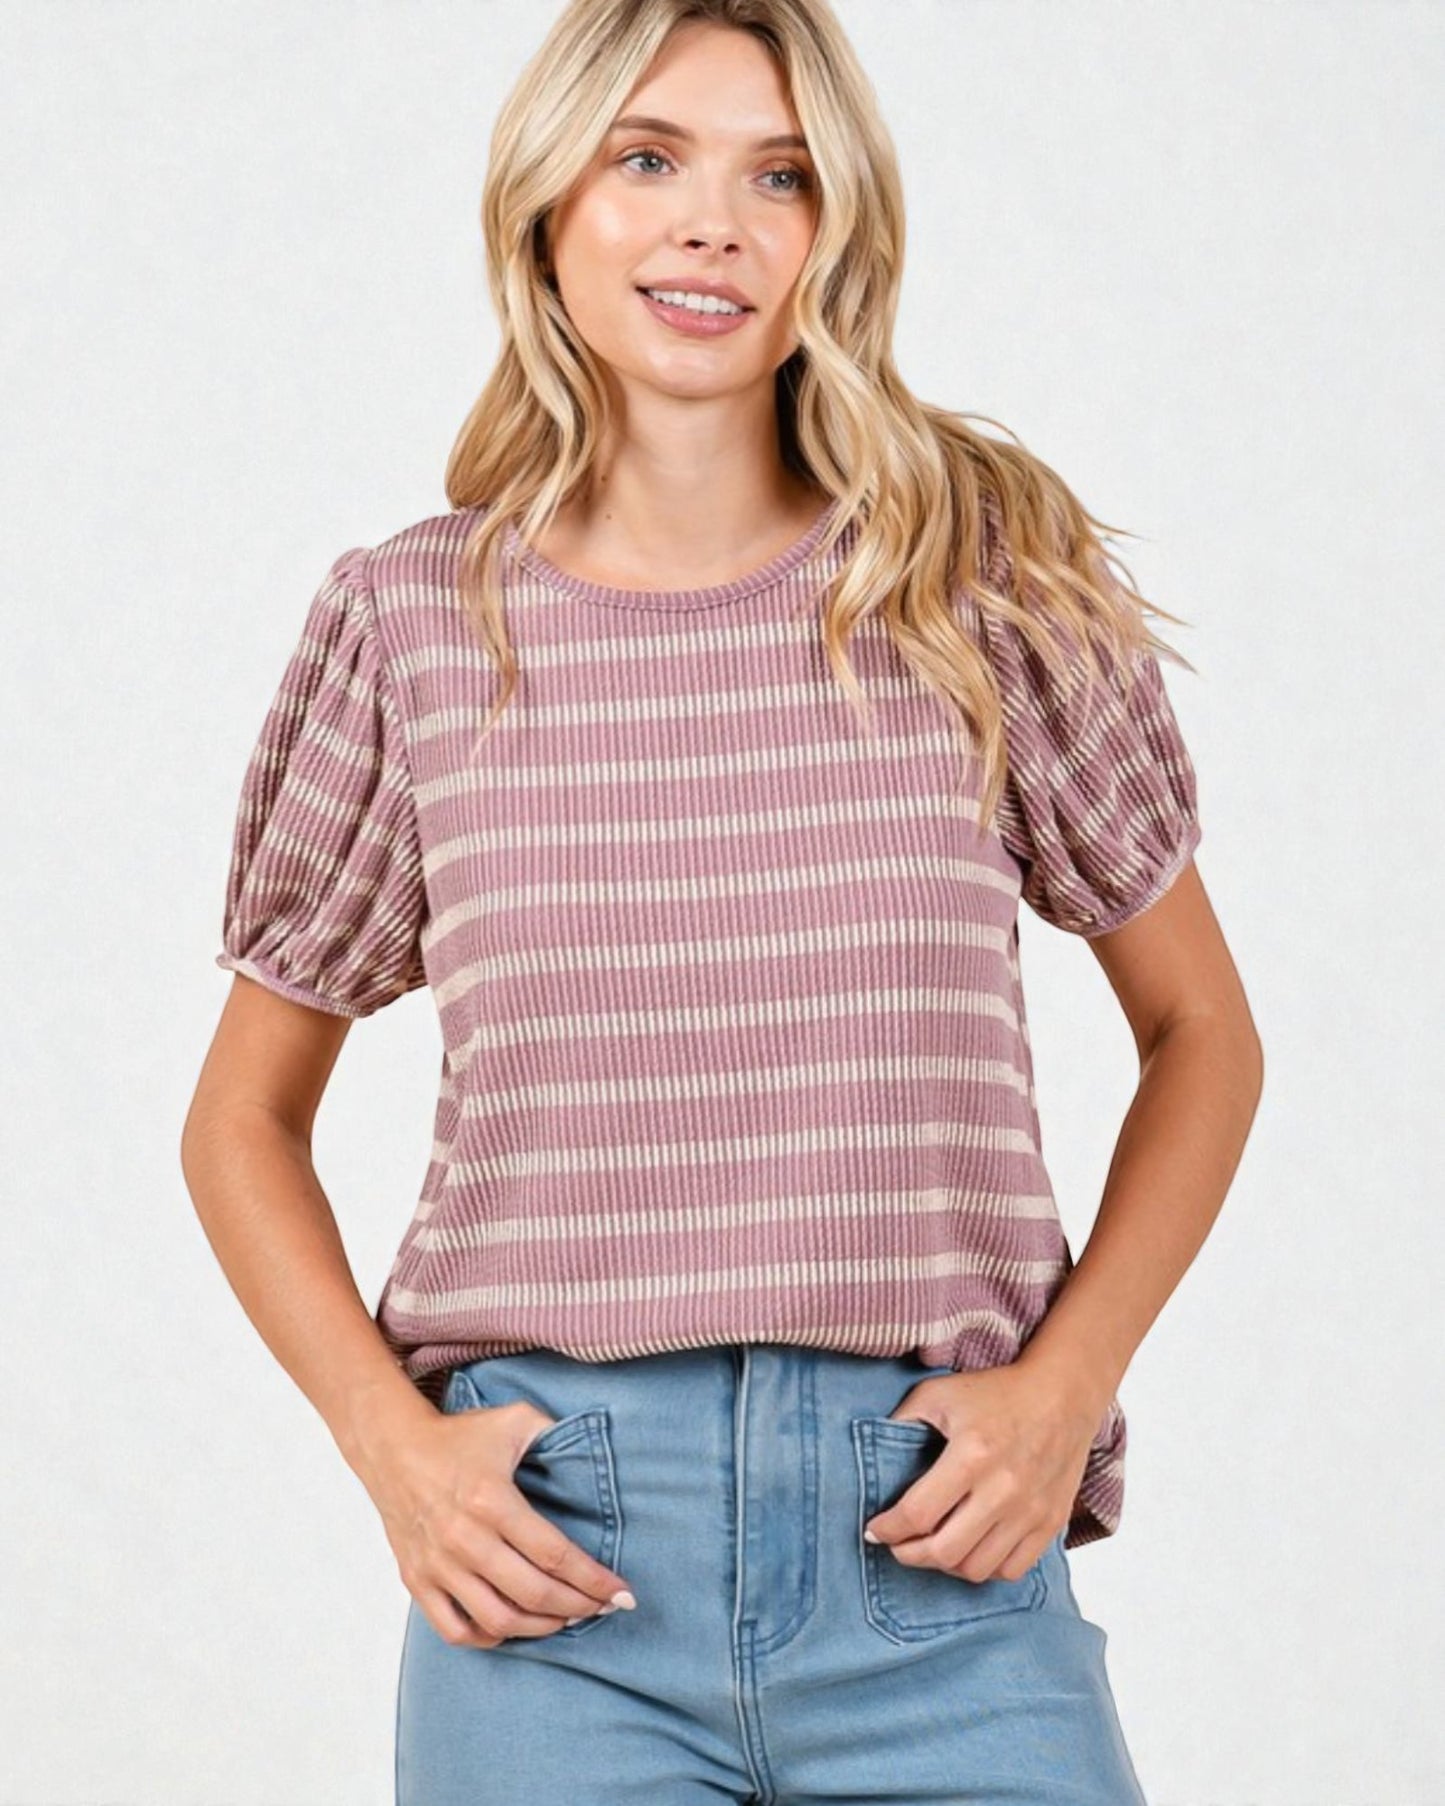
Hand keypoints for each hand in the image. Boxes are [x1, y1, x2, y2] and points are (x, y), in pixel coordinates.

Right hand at [359, 1398, 637, 1646]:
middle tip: (602, 1608)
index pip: (554, 1555)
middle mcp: (465, 1538)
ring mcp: (438, 1564)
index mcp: (492, 1500)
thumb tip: (592, 1450)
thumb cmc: (458, 1436)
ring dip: (540, 1627)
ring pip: (498, 1619)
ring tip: (565, 1619)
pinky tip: (513, 1626)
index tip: (622, 1594)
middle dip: (578, 1607)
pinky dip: (488, 1637)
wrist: (392, 1448)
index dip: (593, 1580)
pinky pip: (455, 1629)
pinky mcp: (417, 1580)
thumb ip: (555, 1431)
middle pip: (533, 1593)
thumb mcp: (513, 1420)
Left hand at [862, 1360, 1100, 1580]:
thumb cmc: (997, 1392)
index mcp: (971, 1454)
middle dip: (909, 1554)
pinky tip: (969, 1549)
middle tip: (898, 1545)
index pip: (917, 1513)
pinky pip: (1011, 1570)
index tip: (874, 1530)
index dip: (887, 1529)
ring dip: (944, 1564)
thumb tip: (872, 1455)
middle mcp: (1002, 1489)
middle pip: (944, 1551)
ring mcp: (1029, 1510)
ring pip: (976, 1568)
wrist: (1062, 1394)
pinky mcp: (1050, 1522)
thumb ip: (902, 1421)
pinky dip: (984, 1569)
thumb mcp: (939, 1393)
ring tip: (931, 1547)